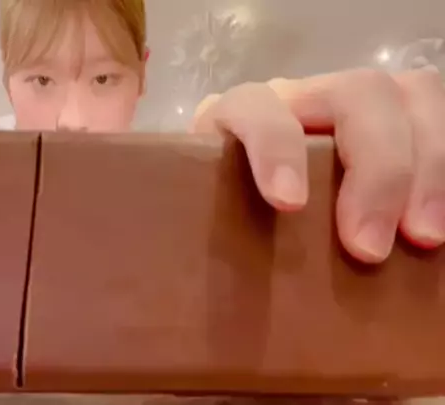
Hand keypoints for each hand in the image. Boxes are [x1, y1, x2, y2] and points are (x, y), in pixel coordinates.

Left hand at [190, 67, 444, 264]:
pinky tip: (442, 214)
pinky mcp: (404, 116)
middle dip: (376, 170)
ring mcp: (358, 100)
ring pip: (410, 95)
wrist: (265, 199)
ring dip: (428, 168)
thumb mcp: (221, 224)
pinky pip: (440, 114)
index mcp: (246, 117)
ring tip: (425, 237)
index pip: (255, 105)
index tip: (288, 203)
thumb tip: (222, 326)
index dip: (273, 144)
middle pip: (356, 94)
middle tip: (370, 249)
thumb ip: (224, 243)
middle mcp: (305, 97)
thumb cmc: (234, 217)